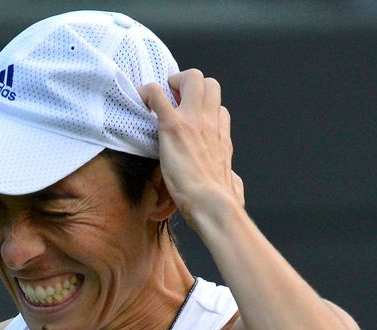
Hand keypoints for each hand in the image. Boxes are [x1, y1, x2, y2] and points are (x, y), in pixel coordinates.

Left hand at [137, 70, 243, 224]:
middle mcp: (210, 123)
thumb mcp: (234, 185)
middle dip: (190, 85)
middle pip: (209, 83)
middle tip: (172, 103)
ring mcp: (193, 120)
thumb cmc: (221, 202)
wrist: (212, 204)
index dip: (203, 110)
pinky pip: (156, 93)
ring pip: (191, 77)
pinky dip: (146, 92)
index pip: (219, 110)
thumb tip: (235, 187)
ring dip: (173, 83)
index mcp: (221, 138)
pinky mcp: (173, 126)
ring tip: (158, 102)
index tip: (188, 121)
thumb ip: (232, 180)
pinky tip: (141, 102)